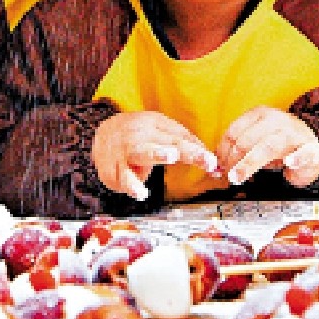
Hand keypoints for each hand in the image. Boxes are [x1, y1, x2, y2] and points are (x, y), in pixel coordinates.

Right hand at [91, 110, 218, 201]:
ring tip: (169, 159)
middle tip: (189, 156)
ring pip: (139, 153)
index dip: (195, 151)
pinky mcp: (112, 166)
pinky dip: (131, 185)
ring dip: (154, 155)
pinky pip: (122, 177)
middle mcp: (140, 135)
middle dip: (176, 150)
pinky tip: (141, 193)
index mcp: (155, 125)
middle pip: (161, 143)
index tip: (211, 162)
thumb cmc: (141, 135)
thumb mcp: (163, 131)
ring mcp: (125, 150)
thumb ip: (188, 145)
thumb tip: (215, 164)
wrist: (103, 132)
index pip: (179, 138)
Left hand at [216, 107, 318, 187]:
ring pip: (267, 147)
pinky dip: (296, 158)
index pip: (234, 132)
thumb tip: (217, 163)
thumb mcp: (257, 140)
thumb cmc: (280, 144)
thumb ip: (238, 148)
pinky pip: (303, 153)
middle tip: (229, 176)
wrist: (311, 145)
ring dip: (249, 164)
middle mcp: (276, 120)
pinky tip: (289, 163)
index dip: (223, 151)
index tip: (220, 166)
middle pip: (246, 141)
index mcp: (260, 115)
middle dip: (233, 161)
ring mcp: (294, 134)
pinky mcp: (311, 149)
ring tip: (239, 177)